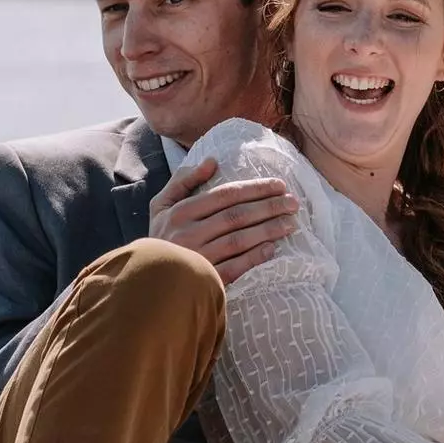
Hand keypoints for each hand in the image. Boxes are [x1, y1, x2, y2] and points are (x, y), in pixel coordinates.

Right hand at [149, 157, 297, 284]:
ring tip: (291, 223)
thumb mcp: (161, 205)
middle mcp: (188, 233)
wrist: (149, 280)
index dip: (255, 188)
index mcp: (180, 211)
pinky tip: (272, 248)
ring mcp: (197, 258)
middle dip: (269, 207)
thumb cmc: (160, 237)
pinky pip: (234, 267)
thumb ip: (183, 180)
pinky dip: (254, 257)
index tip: (280, 185)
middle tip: (293, 203)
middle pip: (236, 216)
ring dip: (268, 230)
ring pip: (239, 240)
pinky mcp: (205, 281)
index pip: (225, 195)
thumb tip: (211, 161)